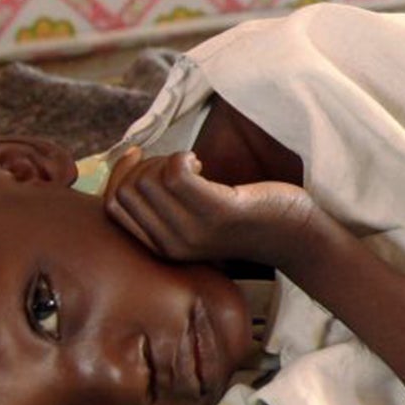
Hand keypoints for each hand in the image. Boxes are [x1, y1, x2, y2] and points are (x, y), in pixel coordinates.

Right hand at [102, 145, 313, 266]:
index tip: (144, 157)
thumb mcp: (193, 215)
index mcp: (160, 247)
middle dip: (146, 165)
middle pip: (127, 189)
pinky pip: (176, 174)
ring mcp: (194, 230)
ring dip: (166, 159)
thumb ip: (162, 201)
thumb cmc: (243, 217)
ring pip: (147, 180)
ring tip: (195, 164)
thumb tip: (127, 160)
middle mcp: (171, 245)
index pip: (111, 206)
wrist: (294, 234)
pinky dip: (182, 157)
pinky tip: (202, 162)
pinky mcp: (218, 212)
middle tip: (180, 164)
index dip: (121, 174)